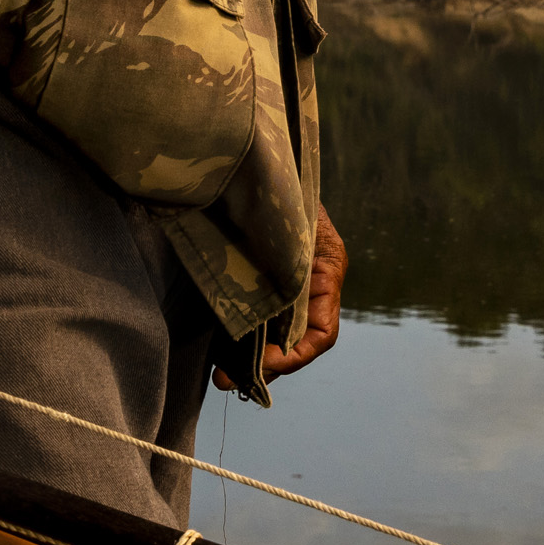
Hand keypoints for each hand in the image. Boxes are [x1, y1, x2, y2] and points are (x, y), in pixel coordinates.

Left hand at [226, 203, 344, 389]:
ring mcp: (285, 287)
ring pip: (274, 335)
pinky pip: (256, 318)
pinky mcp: (261, 283)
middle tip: (228, 380)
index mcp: (326, 274)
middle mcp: (309, 288)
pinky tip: (217, 347)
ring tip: (220, 374)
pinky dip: (240, 336)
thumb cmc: (286, 185)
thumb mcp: (296, 217)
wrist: (268, 164)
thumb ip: (289, 253)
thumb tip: (271, 294)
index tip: (266, 364)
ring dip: (248, 357)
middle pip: (294, 342)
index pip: (321, 332)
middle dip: (265, 366)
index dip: (296, 355)